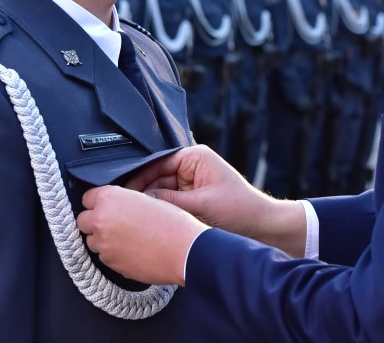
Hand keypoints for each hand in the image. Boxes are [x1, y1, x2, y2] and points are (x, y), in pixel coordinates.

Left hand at [77, 185, 206, 285]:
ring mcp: (103, 244)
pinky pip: (104, 257)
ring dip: (102, 239)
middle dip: (94, 222)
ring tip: (124, 238)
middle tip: (111, 223)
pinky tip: (131, 250)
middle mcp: (101, 220)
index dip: (97, 202)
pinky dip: (112, 254)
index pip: (87, 198)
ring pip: (91, 241)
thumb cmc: (172, 222)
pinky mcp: (111, 264)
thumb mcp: (147, 199)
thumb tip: (115, 207)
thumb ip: (124, 201)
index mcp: (110, 198)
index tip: (104, 206)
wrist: (184, 250)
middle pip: (82, 221)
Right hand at [124, 145, 307, 256]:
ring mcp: (190, 182)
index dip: (138, 176)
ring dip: (149, 202)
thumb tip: (140, 201)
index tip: (120, 189)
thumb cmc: (239, 210)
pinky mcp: (191, 197)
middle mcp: (190, 166)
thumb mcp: (201, 205)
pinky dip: (159, 210)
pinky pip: (168, 201)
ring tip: (130, 214)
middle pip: (155, 176)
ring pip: (159, 190)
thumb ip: (169, 202)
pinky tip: (146, 219)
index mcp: (194, 157)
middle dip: (141, 190)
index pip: (157, 162)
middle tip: (121, 205)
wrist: (263, 227)